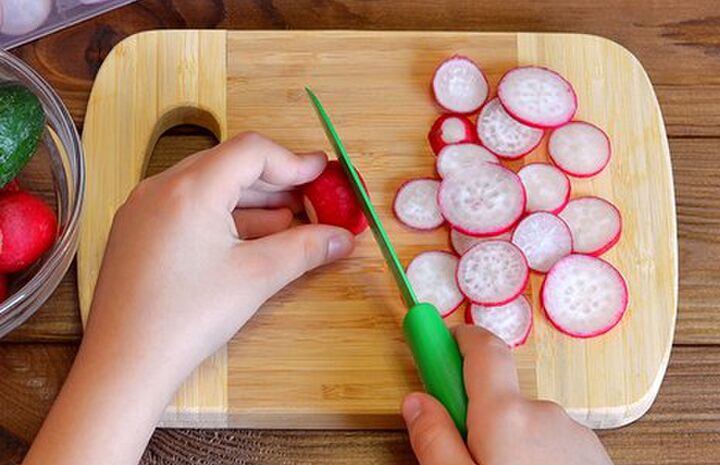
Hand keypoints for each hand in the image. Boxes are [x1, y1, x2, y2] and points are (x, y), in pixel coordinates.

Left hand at [84, 132, 355, 385]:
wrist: (124, 365)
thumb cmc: (188, 317)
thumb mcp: (255, 276)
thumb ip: (305, 249)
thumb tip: (344, 238)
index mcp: (189, 188)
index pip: (251, 151)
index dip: (293, 161)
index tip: (323, 175)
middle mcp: (161, 187)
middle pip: (229, 165)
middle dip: (275, 183)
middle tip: (312, 201)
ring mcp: (144, 210)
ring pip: (209, 188)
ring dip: (252, 201)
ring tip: (289, 222)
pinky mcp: (137, 233)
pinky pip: (188, 209)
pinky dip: (224, 217)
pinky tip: (250, 238)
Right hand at [401, 326, 613, 464]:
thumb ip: (434, 442)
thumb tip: (416, 403)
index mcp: (506, 416)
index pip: (481, 349)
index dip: (453, 338)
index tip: (432, 340)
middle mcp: (544, 413)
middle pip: (495, 394)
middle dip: (472, 415)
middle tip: (459, 454)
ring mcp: (572, 433)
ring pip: (522, 422)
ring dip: (503, 441)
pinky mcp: (590, 454)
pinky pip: (548, 442)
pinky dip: (530, 454)